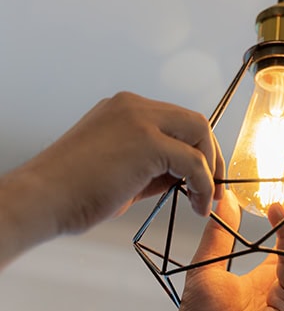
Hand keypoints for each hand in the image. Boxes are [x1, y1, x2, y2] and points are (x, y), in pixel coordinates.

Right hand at [0, 92, 222, 266]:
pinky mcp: (147, 142)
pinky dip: (204, 185)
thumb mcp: (123, 170)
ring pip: (199, 135)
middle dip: (211, 155)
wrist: (41, 201)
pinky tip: (198, 205)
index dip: (197, 148)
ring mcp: (140, 120)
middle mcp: (134, 106)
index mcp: (125, 109)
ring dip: (210, 170)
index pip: (177, 120)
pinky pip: (193, 162)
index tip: (205, 175)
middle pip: (195, 122)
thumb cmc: (73, 192)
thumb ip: (156, 167)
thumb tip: (187, 177)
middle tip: (215, 187)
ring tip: (206, 200)